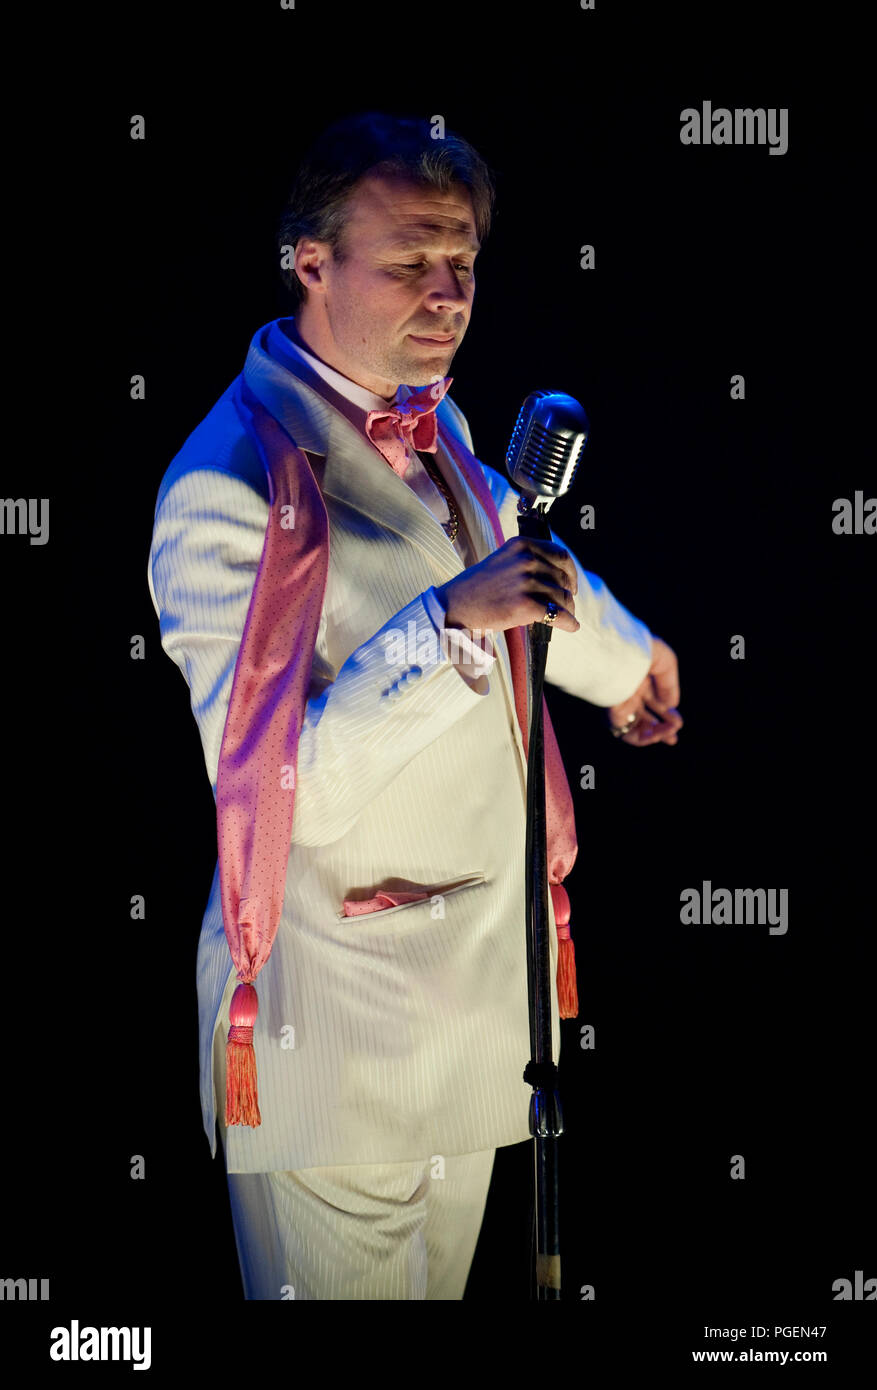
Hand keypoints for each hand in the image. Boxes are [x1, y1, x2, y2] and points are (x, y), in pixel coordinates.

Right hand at [435, 536, 579, 634]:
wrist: (455, 606)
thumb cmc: (477, 588)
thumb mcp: (503, 562)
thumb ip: (528, 562)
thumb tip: (558, 577)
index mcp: (521, 545)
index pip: (560, 554)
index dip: (570, 571)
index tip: (570, 583)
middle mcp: (526, 559)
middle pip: (562, 578)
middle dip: (567, 594)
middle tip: (566, 605)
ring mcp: (526, 581)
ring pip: (561, 597)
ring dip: (567, 609)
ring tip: (565, 617)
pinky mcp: (525, 604)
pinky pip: (557, 614)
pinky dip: (568, 622)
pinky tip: (571, 626)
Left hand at [607, 636, 682, 745]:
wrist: (618, 651)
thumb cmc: (641, 651)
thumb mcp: (665, 663)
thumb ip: (669, 685)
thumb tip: (671, 705)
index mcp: (640, 677)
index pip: (653, 700)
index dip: (667, 714)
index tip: (678, 722)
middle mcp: (629, 691)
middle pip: (644, 716)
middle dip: (660, 729)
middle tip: (673, 738)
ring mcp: (620, 702)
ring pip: (635, 727)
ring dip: (654, 735)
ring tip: (670, 736)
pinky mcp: (612, 711)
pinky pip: (625, 732)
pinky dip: (642, 738)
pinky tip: (656, 735)